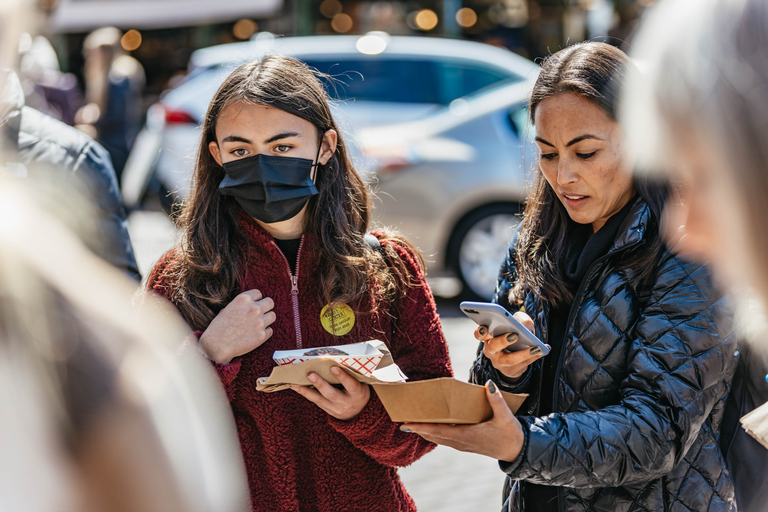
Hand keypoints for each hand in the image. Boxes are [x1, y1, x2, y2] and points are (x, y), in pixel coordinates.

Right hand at [199, 289, 275, 363]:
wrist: (216, 346)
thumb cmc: (218, 328)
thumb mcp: (227, 309)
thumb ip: (241, 305)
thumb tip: (251, 304)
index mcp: (244, 299)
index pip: (258, 293)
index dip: (255, 300)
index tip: (252, 306)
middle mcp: (254, 308)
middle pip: (270, 302)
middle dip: (265, 307)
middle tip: (260, 314)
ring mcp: (260, 322)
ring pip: (272, 316)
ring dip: (267, 319)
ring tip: (257, 325)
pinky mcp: (262, 335)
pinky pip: (270, 330)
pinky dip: (264, 332)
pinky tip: (255, 335)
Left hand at [291, 366, 370, 420]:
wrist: (360, 412)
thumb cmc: (359, 390)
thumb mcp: (361, 382)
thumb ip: (351, 374)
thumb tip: (335, 360)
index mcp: (357, 394)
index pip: (351, 385)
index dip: (342, 377)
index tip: (333, 368)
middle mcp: (346, 403)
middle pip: (332, 394)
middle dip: (320, 384)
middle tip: (310, 374)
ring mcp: (336, 409)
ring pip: (320, 400)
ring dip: (307, 391)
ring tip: (295, 383)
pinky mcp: (328, 411)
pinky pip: (316, 402)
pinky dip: (306, 394)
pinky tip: (296, 387)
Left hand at [401, 381, 524, 461]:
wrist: (517, 451)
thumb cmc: (510, 433)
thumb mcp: (505, 415)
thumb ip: (496, 399)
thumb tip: (489, 384)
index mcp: (468, 435)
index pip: (440, 431)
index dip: (423, 427)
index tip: (407, 423)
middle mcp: (462, 442)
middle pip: (434, 436)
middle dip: (418, 429)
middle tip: (403, 421)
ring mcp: (463, 445)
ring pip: (438, 439)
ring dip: (425, 432)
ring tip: (411, 424)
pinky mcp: (465, 445)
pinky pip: (445, 440)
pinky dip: (434, 434)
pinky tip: (429, 428)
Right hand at [476, 311, 544, 380]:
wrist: (515, 357)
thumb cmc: (514, 335)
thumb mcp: (516, 324)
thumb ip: (519, 319)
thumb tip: (523, 323)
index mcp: (488, 337)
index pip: (479, 334)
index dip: (480, 331)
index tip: (485, 327)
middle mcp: (491, 351)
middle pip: (493, 347)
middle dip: (503, 341)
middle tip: (514, 335)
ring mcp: (499, 362)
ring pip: (509, 360)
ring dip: (523, 353)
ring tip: (535, 347)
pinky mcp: (511, 370)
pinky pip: (522, 365)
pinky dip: (533, 357)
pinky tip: (542, 351)